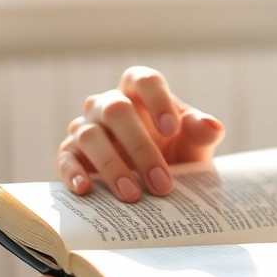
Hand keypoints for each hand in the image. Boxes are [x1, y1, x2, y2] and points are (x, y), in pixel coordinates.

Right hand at [56, 66, 224, 202]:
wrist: (150, 184)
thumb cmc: (173, 153)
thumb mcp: (192, 144)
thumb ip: (201, 132)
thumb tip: (212, 126)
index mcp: (139, 92)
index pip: (144, 80)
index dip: (157, 100)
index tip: (172, 130)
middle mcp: (108, 105)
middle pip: (116, 110)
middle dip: (141, 148)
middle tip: (161, 183)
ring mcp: (85, 128)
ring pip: (90, 135)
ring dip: (112, 166)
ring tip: (133, 195)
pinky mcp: (70, 154)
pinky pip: (65, 158)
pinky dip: (73, 173)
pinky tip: (86, 190)